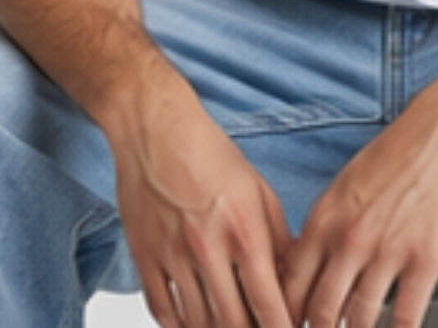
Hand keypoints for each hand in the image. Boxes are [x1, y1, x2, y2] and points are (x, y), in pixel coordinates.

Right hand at [111, 85, 294, 327]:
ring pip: (196, 324)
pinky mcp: (144, 256)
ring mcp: (172, 255)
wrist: (154, 128)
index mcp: (243, 228)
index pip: (268, 302)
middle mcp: (208, 247)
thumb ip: (277, 235)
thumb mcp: (257, 188)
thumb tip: (292, 277)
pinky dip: (179, 327)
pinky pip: (161, 311)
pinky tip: (192, 325)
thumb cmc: (209, 152)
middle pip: (232, 324)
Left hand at [281, 88, 437, 327]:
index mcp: (326, 216)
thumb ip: (327, 225)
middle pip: (320, 308)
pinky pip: (405, 315)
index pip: (290, 281)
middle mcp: (351, 237)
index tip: (287, 324)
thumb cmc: (400, 151)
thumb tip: (308, 263)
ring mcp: (387, 250)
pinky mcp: (425, 259)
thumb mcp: (348, 183)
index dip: (284, 312)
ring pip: (359, 317)